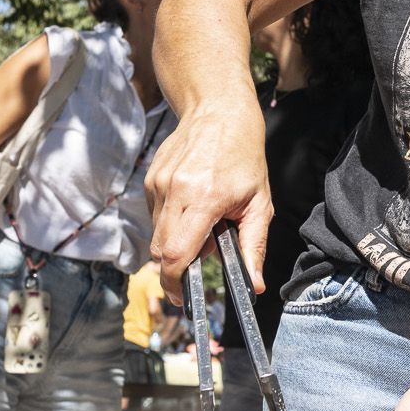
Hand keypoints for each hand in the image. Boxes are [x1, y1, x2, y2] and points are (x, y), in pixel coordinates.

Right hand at [144, 105, 271, 300]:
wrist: (218, 111)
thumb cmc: (244, 157)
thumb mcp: (259, 203)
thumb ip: (254, 246)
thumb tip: (255, 285)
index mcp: (203, 198)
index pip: (177, 253)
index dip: (176, 282)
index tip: (183, 298)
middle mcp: (174, 191)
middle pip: (161, 251)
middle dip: (175, 270)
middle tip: (195, 271)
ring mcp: (157, 185)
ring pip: (157, 235)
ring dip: (176, 244)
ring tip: (203, 228)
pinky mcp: (150, 180)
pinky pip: (155, 216)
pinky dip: (171, 224)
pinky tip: (192, 209)